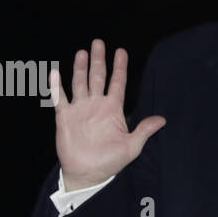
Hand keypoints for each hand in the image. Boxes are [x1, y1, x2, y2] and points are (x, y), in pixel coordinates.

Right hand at [51, 39, 165, 189]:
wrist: (88, 173)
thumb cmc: (110, 161)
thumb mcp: (132, 146)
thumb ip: (145, 130)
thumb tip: (163, 120)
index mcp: (112, 109)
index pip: (117, 83)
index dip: (119, 67)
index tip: (121, 51)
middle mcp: (96, 105)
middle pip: (97, 77)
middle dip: (98, 60)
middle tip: (99, 42)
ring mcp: (80, 109)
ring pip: (79, 83)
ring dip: (80, 68)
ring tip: (82, 52)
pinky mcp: (65, 117)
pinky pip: (60, 98)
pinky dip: (56, 86)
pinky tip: (54, 73)